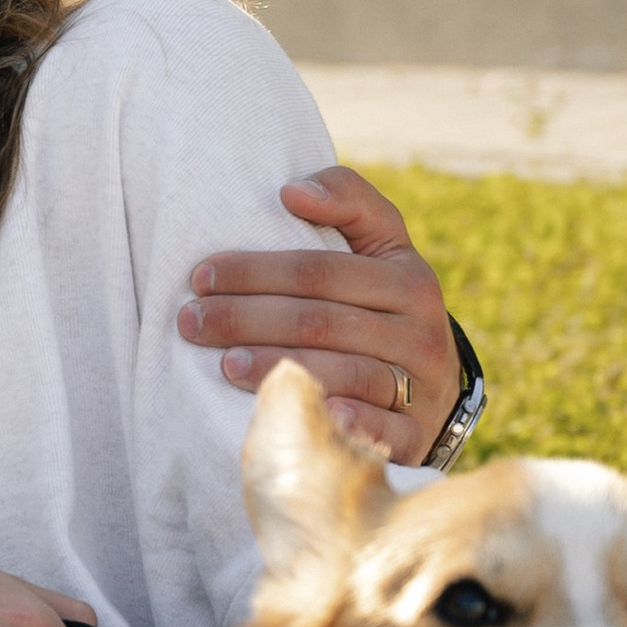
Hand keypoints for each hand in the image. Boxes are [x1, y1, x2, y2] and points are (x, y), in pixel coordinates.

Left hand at [178, 165, 457, 461]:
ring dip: (278, 368)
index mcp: (409, 279)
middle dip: (246, 319)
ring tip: (224, 364)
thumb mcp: (383, 247)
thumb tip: (292, 191)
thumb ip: (347, 202)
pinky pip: (378, 430)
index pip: (319, 271)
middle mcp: (421, 332)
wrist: (436, 388)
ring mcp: (420, 387)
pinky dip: (343, 421)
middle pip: (320, 322)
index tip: (200, 276)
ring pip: (344, 374)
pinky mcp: (413, 435)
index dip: (255, 271)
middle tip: (190, 322)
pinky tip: (299, 413)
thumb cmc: (386, 304)